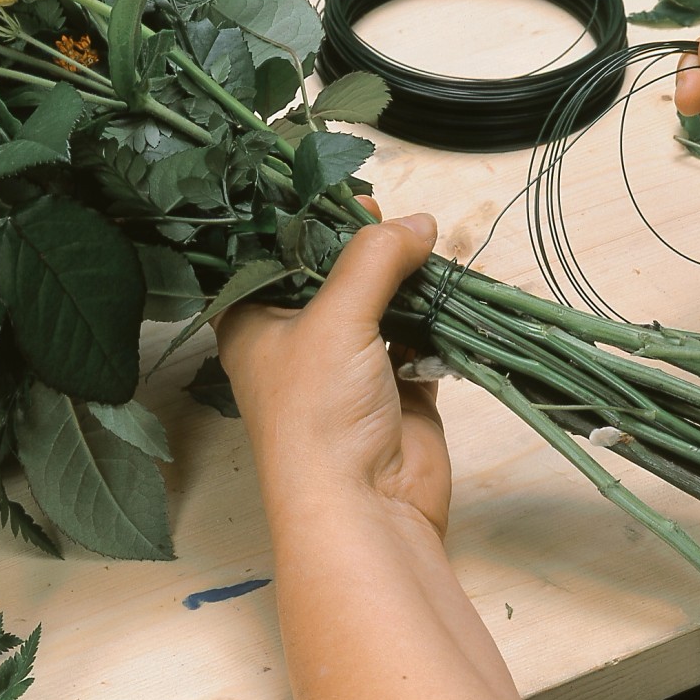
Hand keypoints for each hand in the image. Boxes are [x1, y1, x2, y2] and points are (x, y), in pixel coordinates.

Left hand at [216, 202, 449, 537]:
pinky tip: (444, 291)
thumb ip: (375, 257)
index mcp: (254, 320)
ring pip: (380, 298)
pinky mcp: (396, 384)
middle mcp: (296, 338)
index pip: (274, 250)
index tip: (342, 189)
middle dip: (366, 243)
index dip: (305, 216)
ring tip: (426, 245)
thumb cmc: (320, 412)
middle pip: (333, 270)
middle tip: (390, 214)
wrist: (365, 510)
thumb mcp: (337, 317)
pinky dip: (432, 315)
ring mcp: (348, 363)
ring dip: (406, 276)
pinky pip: (417, 333)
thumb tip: (419, 222)